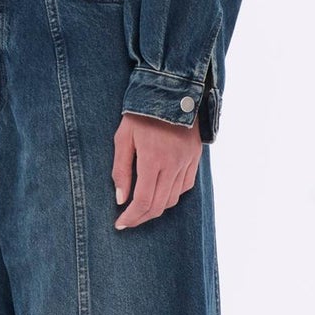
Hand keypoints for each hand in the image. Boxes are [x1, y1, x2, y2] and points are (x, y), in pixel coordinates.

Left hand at [112, 112, 202, 228]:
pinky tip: (160, 193)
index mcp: (152, 159)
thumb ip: (121, 170)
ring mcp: (187, 161)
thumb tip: (121, 199)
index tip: (120, 223)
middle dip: (142, 218)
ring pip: (174, 199)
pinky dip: (172, 195)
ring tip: (142, 208)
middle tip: (128, 220)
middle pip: (159, 205)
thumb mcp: (123, 138)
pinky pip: (185, 186)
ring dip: (157, 208)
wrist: (170, 92)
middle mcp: (173, 164)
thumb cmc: (139, 114)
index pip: (143, 200)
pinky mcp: (195, 158)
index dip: (131, 217)